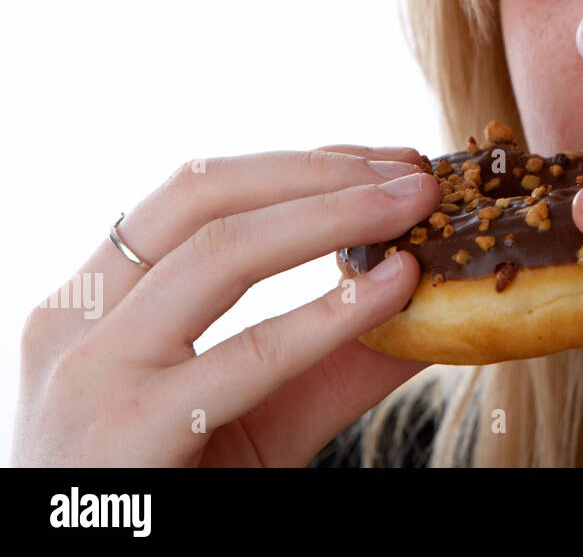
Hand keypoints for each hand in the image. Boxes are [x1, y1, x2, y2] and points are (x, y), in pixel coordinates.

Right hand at [14, 146, 439, 465]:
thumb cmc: (174, 493)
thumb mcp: (258, 415)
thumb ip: (335, 358)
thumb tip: (431, 300)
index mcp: (98, 300)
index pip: (199, 193)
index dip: (301, 165)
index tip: (385, 160)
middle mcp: (80, 322)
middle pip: (203, 194)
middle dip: (320, 172)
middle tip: (411, 173)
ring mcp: (93, 375)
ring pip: (219, 250)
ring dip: (333, 213)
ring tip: (413, 206)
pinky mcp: (128, 435)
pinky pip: (248, 355)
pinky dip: (332, 310)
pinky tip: (395, 286)